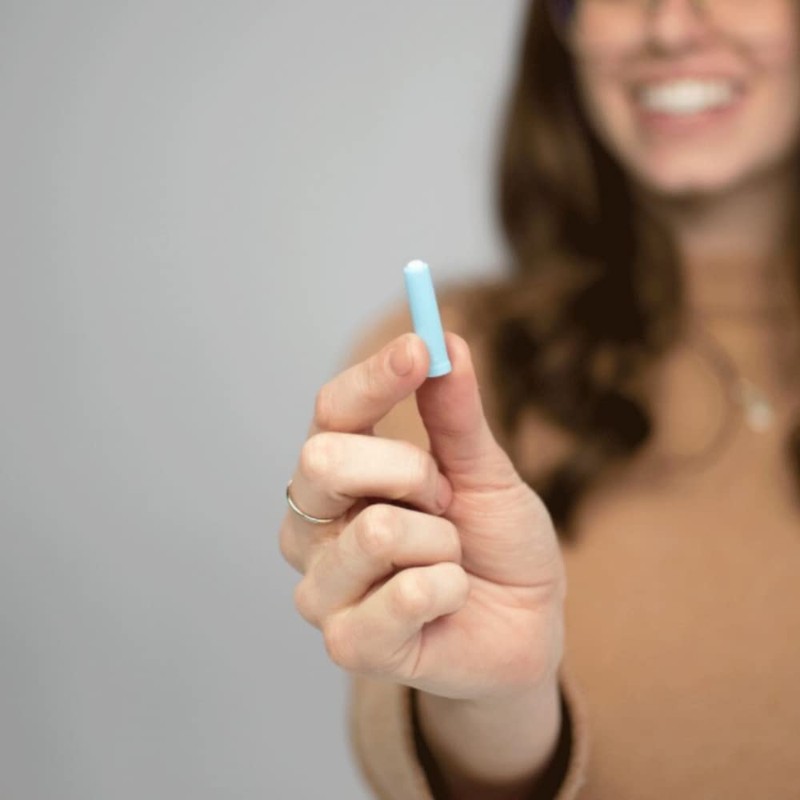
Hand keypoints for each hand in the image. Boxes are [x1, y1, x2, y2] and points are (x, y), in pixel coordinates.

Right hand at [279, 331, 565, 700]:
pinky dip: (451, 589)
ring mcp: (323, 588)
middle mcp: (312, 526)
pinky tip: (448, 603)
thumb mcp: (484, 471)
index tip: (420, 348)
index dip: (372, 377)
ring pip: (377, 530)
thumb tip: (446, 340)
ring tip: (450, 560)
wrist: (526, 626)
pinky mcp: (350, 644)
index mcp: (338, 476)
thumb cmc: (495, 544)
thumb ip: (457, 415)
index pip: (330, 410)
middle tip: (446, 499)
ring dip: (442, 541)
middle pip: (323, 459)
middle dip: (412, 471)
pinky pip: (408, 594)